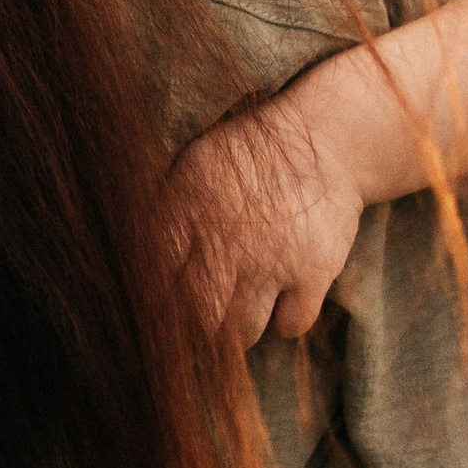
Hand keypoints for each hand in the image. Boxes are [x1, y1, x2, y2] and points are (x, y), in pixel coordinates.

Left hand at [161, 57, 390, 347]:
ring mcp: (270, 258)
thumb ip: (167, 215)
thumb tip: (138, 270)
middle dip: (200, 323)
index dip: (161, 300)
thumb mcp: (196, 166)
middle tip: (209, 317)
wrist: (328, 134)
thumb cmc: (252, 155)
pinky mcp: (313, 272)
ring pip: (242, 332)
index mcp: (187, 206)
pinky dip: (285, 319)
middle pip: (197, 315)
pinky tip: (283, 294)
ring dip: (242, 325)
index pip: (156, 277)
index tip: (171, 304)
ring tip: (246, 300)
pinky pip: (288, 326)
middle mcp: (225, 237)